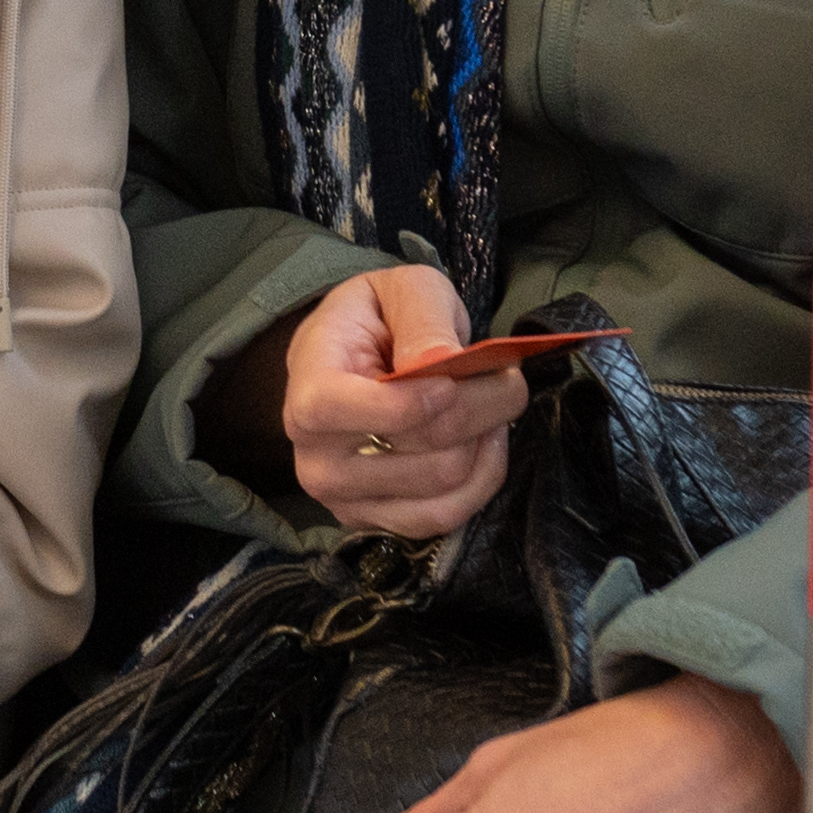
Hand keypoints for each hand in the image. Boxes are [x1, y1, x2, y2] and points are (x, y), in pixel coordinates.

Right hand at [283, 266, 523, 538]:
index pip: (343, 411)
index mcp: (307, 392)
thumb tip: (445, 361)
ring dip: (486, 439)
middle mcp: (316, 459)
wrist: (354, 362)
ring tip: (490, 404)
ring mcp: (346, 500)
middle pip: (424, 446)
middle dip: (482, 404)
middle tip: (504, 375)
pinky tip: (484, 441)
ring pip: (445, 484)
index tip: (457, 370)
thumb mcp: (404, 290)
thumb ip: (423, 318)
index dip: (414, 398)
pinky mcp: (379, 522)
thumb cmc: (378, 321)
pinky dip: (483, 477)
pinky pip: (448, 515)